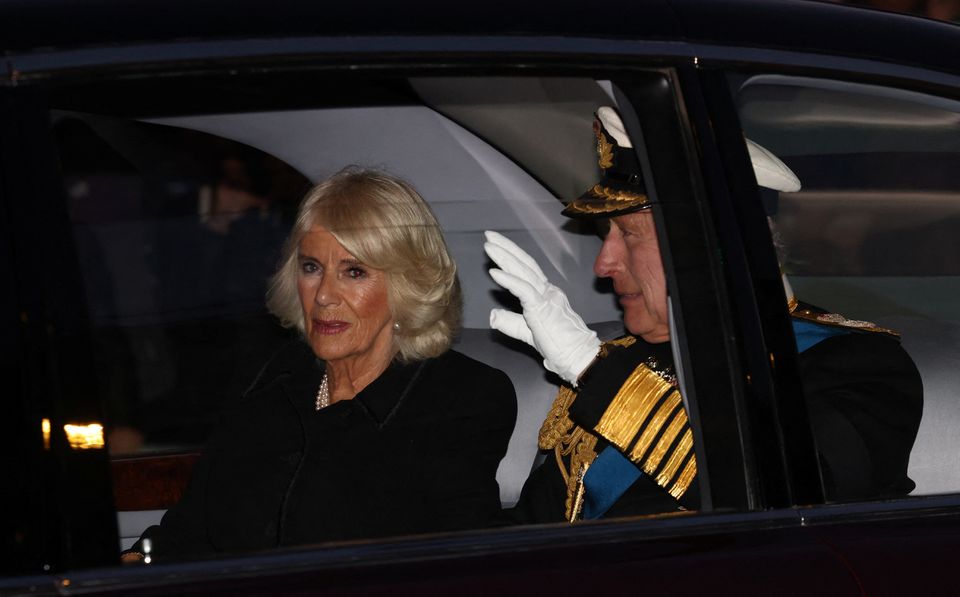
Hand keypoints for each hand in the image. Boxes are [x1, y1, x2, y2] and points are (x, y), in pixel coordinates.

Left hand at [484, 230, 599, 385]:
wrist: (576, 357)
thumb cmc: (557, 346)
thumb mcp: (526, 332)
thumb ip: (510, 322)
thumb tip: (492, 315)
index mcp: (545, 294)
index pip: (526, 269)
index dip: (510, 255)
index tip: (494, 245)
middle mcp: (547, 290)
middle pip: (524, 263)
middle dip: (506, 248)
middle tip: (489, 235)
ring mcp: (546, 297)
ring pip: (524, 271)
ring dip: (505, 257)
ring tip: (489, 246)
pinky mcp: (543, 307)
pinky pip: (524, 290)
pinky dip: (508, 280)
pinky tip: (494, 272)